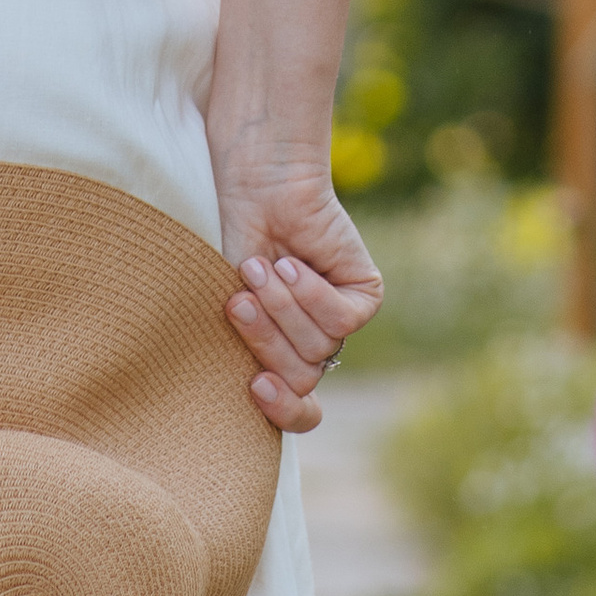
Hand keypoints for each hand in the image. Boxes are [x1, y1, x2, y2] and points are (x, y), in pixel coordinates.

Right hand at [210, 154, 382, 433]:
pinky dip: (311, 293)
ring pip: (318, 348)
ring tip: (259, 268)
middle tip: (237, 300)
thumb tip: (250, 392)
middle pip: (301, 378)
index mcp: (282, 353)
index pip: (298, 411)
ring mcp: (341, 320)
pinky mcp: (365, 294)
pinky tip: (291, 264)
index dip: (281, 409)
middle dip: (264, 339)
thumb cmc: (235, 239)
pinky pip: (342, 319)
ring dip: (281, 307)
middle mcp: (315, 343)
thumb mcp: (230, 301)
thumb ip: (242, 345)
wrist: (259, 185)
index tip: (254, 387)